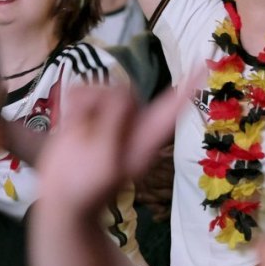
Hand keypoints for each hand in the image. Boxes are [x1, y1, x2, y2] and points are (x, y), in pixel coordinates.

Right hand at [36, 83, 187, 217]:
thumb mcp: (105, 161)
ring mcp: (108, 119)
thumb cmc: (86, 188)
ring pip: (102, 89)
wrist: (62, 198)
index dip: (186, 89)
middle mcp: (130, 126)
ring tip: (74, 129)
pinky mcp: (88, 115)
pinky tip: (68, 122)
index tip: (202, 67)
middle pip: (125, 93)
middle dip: (102, 99)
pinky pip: (83, 91)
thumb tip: (120, 94)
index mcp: (144, 141)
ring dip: (84, 102)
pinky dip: (73, 103)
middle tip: (82, 124)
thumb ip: (113, 125)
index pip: (171, 111)